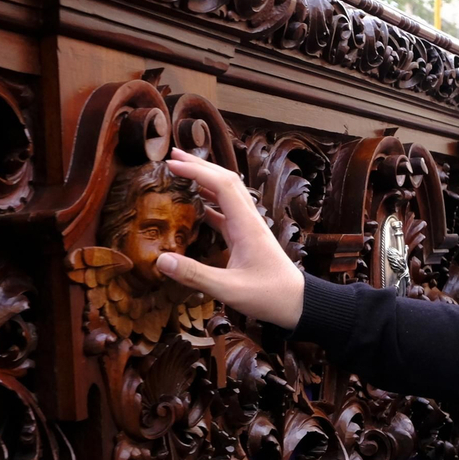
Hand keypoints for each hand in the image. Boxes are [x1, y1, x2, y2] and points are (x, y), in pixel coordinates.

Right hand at [155, 149, 305, 329]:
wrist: (297, 303)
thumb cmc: (268, 296)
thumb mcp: (229, 289)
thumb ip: (195, 275)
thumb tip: (161, 260)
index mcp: (246, 225)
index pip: (222, 185)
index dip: (197, 171)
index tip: (172, 164)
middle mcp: (248, 219)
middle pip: (225, 180)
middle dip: (199, 165)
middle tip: (172, 155)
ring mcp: (248, 227)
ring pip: (226, 193)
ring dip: (204, 180)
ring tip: (180, 172)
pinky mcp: (246, 237)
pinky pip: (225, 211)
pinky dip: (209, 202)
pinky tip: (194, 205)